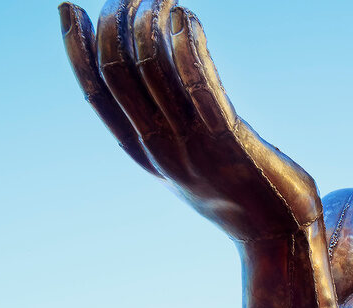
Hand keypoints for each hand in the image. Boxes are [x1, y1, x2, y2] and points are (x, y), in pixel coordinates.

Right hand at [59, 1, 320, 240]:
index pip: (97, 96)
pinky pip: (197, 80)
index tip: (70, 8)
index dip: (77, 50)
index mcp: (147, 155)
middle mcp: (162, 149)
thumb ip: (174, 131)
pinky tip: (188, 18)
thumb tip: (163, 88)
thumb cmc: (246, 196)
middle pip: (118, 74)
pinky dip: (186, 42)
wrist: (282, 239)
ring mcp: (192, 145)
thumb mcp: (196, 164)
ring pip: (152, 69)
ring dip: (150, 22)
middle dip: (116, 23)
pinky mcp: (228, 139)